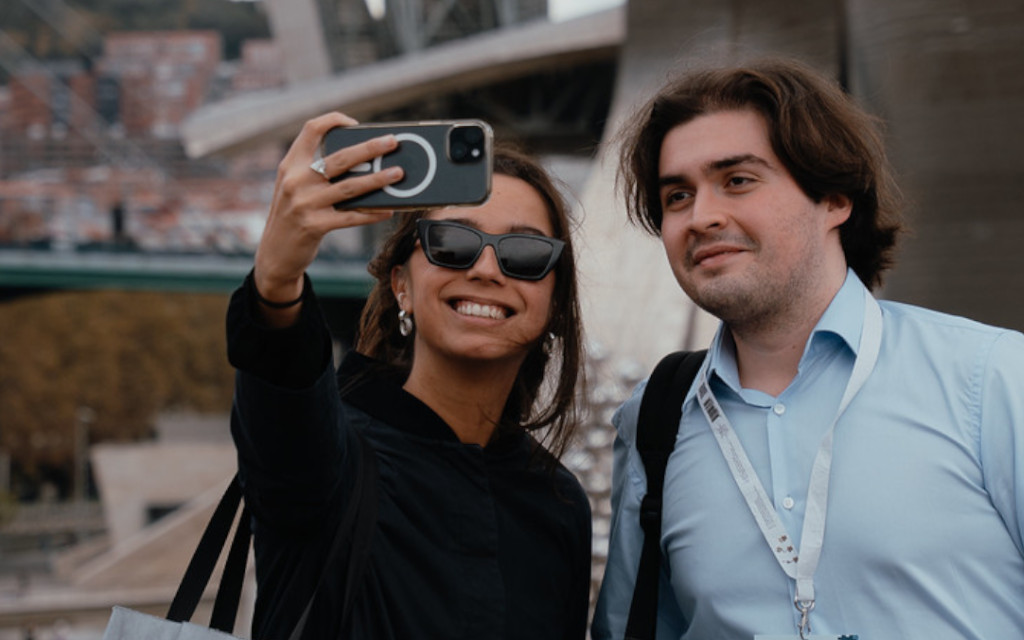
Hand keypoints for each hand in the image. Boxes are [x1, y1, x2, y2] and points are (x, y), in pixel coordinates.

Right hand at [253, 112, 402, 314]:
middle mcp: (296, 181)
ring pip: (350, 187)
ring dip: (378, 179)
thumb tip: (362, 163)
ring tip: (398, 174)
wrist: (274, 254)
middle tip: (392, 142)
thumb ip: (316, 173)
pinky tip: (387, 210)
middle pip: (340, 158)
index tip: (355, 123)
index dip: (333, 121)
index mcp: (290, 165)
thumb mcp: (294, 188)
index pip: (311, 130)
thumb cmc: (293, 216)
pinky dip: (371, 213)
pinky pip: (351, 217)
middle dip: (370, 148)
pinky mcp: (314, 226)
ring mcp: (305, 204)